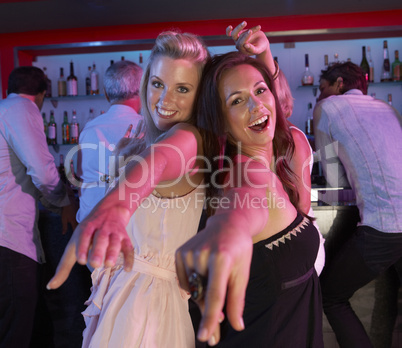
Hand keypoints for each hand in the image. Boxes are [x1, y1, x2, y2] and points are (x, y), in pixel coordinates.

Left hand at [47, 204, 133, 289]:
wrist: (112, 209)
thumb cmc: (89, 232)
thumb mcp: (74, 243)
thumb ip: (64, 265)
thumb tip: (51, 286)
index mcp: (87, 229)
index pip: (84, 236)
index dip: (83, 248)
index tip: (81, 261)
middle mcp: (101, 229)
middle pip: (101, 238)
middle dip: (99, 250)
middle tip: (95, 264)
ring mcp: (114, 232)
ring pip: (115, 241)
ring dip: (113, 252)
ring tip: (109, 264)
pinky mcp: (125, 237)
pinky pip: (128, 247)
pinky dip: (129, 257)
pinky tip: (127, 269)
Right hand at [114, 121, 145, 159]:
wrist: (117, 158)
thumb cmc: (126, 156)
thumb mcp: (135, 151)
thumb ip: (139, 146)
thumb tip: (144, 141)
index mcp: (139, 144)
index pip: (144, 135)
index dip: (145, 129)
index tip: (147, 124)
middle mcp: (136, 141)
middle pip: (141, 132)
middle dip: (143, 126)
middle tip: (145, 120)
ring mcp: (130, 140)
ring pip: (136, 131)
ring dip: (138, 126)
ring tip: (141, 120)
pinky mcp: (124, 139)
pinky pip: (128, 133)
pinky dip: (129, 129)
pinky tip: (131, 125)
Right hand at [175, 223, 251, 344]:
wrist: (227, 224)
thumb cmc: (238, 249)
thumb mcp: (242, 273)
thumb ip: (237, 300)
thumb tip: (238, 326)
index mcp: (222, 258)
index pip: (215, 294)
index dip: (210, 317)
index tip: (204, 336)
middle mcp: (202, 254)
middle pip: (202, 296)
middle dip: (209, 313)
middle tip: (216, 329)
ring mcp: (188, 253)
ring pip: (192, 291)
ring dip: (202, 297)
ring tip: (214, 282)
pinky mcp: (179, 252)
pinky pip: (184, 282)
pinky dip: (193, 286)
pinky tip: (202, 275)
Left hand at [226, 21, 268, 55]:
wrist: (261, 42)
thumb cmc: (260, 47)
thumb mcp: (258, 49)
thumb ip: (252, 49)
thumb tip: (245, 45)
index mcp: (243, 50)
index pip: (242, 44)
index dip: (245, 37)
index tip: (250, 31)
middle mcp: (238, 45)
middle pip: (238, 39)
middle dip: (245, 34)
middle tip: (251, 30)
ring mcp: (237, 39)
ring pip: (234, 33)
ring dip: (239, 27)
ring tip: (245, 22)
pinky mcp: (238, 34)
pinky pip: (230, 33)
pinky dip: (228, 30)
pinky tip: (230, 27)